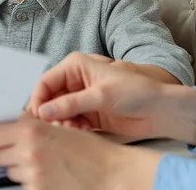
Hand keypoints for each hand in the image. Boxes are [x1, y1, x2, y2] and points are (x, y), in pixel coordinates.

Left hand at [0, 113, 159, 189]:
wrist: (111, 172)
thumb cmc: (87, 148)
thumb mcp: (56, 128)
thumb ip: (29, 129)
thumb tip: (4, 133)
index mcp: (31, 130)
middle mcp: (28, 151)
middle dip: (4, 153)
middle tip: (26, 150)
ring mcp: (32, 174)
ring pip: (10, 171)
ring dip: (19, 167)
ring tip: (47, 163)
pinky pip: (23, 186)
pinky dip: (32, 181)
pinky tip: (51, 176)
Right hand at [27, 53, 195, 143]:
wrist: (159, 110)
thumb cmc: (136, 92)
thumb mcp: (101, 95)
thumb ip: (71, 104)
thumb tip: (44, 112)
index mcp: (75, 65)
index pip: (45, 81)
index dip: (38, 99)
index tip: (36, 117)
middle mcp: (75, 80)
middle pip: (48, 98)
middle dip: (48, 113)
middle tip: (51, 127)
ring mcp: (80, 98)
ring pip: (56, 112)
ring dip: (59, 122)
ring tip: (69, 129)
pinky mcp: (87, 114)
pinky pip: (68, 122)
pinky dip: (69, 128)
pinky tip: (78, 131)